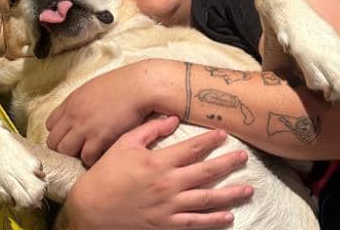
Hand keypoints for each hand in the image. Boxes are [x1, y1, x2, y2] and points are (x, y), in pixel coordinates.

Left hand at [46, 60, 182, 165]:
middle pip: (54, 141)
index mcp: (72, 101)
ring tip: (90, 153)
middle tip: (79, 149)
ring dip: (77, 154)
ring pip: (66, 151)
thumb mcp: (96, 87)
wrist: (141, 86)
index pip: (50, 125)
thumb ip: (84, 101)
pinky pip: (86, 157)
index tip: (71, 136)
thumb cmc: (125, 84)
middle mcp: (73, 115)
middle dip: (65, 147)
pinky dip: (93, 159)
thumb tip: (84, 111)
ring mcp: (84, 127)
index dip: (61, 133)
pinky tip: (103, 154)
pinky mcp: (99, 138)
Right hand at [65, 116, 252, 229]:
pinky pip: (195, 223)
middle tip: (244, 157)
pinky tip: (228, 217)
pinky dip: (214, 221)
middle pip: (206, 172)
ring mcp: (170, 207)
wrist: (91, 209)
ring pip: (207, 199)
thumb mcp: (124, 144)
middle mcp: (169, 184)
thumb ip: (150, 130)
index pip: (192, 148)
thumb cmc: (107, 173)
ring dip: (230, 194)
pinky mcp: (166, 225)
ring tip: (248, 189)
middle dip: (228, 163)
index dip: (210, 140)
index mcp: (159, 162)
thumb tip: (173, 119)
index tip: (224, 134)